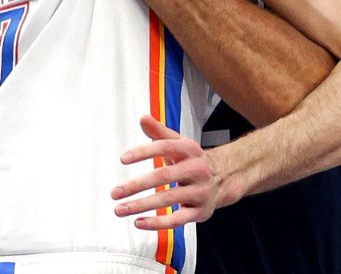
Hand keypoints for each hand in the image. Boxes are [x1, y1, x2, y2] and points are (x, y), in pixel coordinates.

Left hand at [111, 115, 226, 229]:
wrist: (225, 178)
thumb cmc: (192, 159)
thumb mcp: (179, 143)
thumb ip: (159, 132)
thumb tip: (143, 118)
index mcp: (190, 149)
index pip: (165, 147)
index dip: (144, 152)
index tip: (123, 159)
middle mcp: (197, 169)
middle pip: (164, 176)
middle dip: (137, 185)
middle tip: (115, 192)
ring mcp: (200, 192)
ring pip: (168, 199)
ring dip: (141, 205)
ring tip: (120, 209)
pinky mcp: (200, 212)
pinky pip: (177, 219)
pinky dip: (157, 223)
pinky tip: (138, 222)